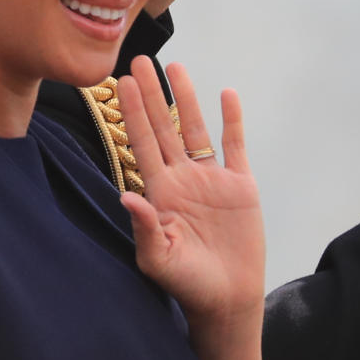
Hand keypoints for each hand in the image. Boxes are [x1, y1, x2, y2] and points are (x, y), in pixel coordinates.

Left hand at [117, 57, 264, 322]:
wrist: (226, 299)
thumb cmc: (187, 284)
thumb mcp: (158, 259)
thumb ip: (145, 227)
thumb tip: (128, 195)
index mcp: (160, 192)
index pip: (141, 143)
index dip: (131, 113)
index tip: (119, 83)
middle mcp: (182, 179)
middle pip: (163, 127)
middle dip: (150, 94)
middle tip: (138, 61)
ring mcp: (212, 180)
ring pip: (195, 129)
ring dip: (185, 98)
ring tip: (175, 66)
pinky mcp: (241, 186)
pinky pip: (235, 145)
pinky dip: (232, 120)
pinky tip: (226, 94)